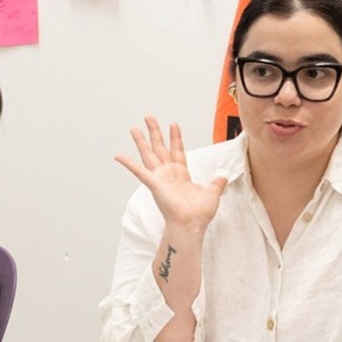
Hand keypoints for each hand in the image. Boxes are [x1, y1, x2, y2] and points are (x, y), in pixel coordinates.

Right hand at [115, 116, 227, 231]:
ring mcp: (159, 178)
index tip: (173, 124)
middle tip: (149, 117)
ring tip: (134, 128)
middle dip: (155, 132)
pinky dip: (128, 163)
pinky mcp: (153, 184)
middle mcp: (168, 174)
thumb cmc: (199, 214)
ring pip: (148, 154)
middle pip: (160, 148)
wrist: (191, 224)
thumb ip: (216, 184)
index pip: (177, 151)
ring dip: (141, 141)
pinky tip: (118, 155)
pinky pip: (138, 171)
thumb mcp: (212, 194)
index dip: (175, 138)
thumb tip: (223, 178)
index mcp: (181, 175)